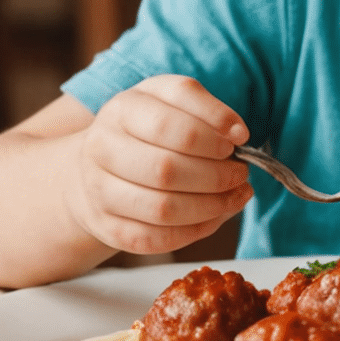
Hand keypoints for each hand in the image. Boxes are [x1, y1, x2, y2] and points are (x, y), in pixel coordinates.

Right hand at [65, 75, 254, 254]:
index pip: (168, 125)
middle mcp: (103, 149)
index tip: (238, 141)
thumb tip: (237, 134)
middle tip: (240, 173)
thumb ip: (206, 109)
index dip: (211, 136)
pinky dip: (195, 231)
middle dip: (217, 175)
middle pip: (165, 170)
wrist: (98, 163)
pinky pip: (156, 239)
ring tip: (235, 195)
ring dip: (211, 206)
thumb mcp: (172, 101)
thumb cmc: (147, 129)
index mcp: (123, 109)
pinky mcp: (108, 227)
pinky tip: (215, 216)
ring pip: (162, 209)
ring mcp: (100, 191)